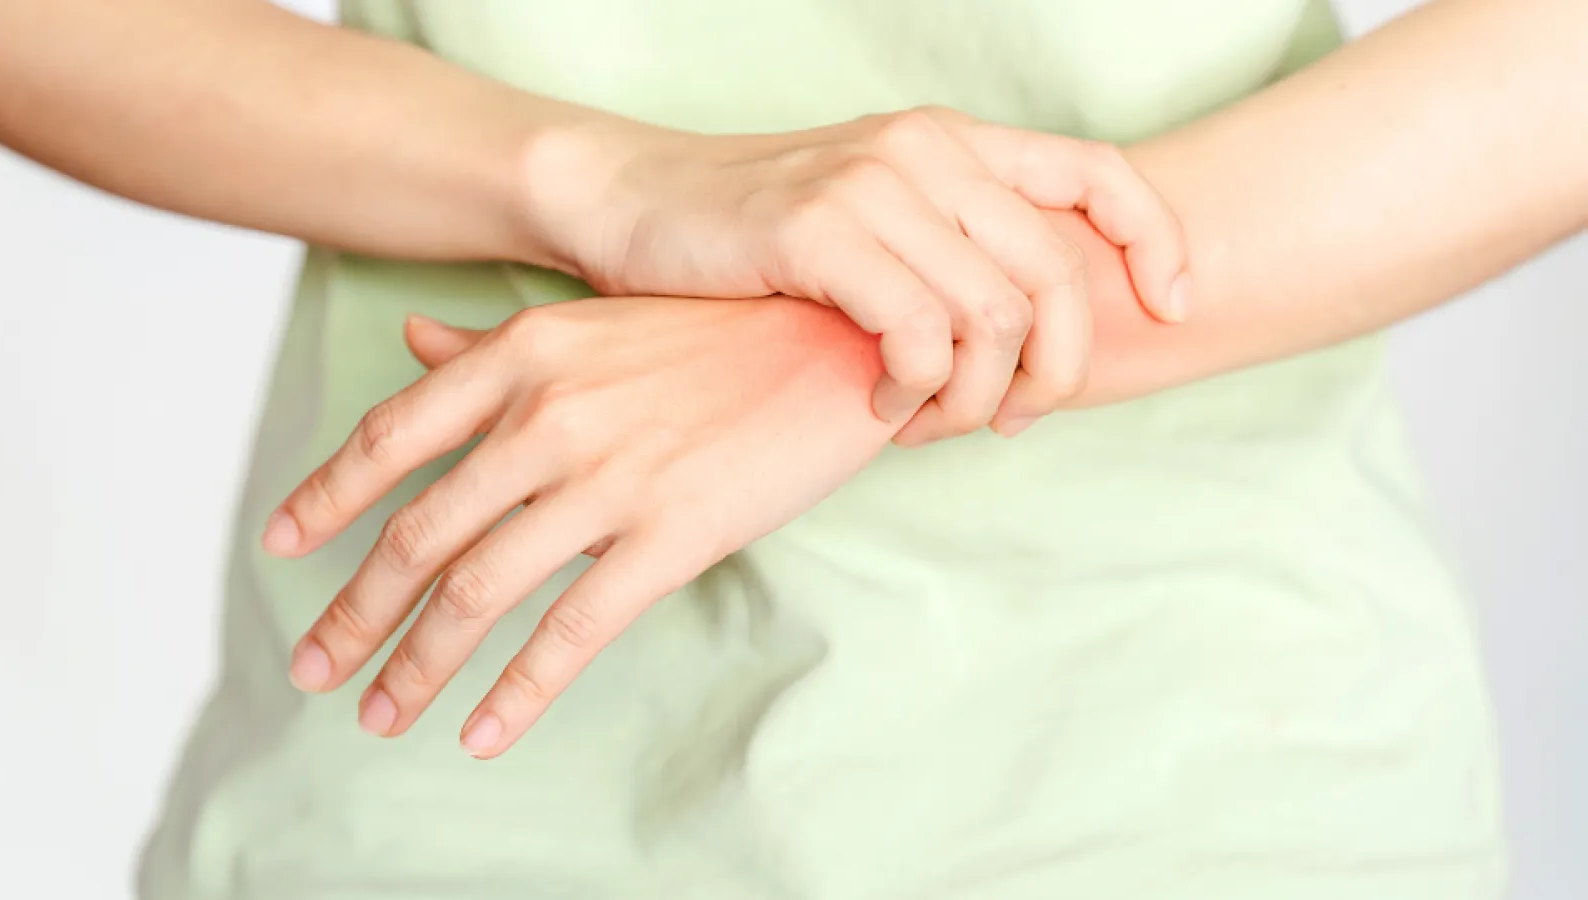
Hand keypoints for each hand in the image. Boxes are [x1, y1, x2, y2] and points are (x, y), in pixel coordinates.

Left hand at [266, 297, 893, 757]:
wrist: (846, 333)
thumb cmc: (724, 324)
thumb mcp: (598, 321)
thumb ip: (498, 345)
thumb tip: (415, 344)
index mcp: (523, 355)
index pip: (390, 437)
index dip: (325, 497)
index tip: (279, 546)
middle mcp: (547, 415)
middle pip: (417, 535)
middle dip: (354, 614)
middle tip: (313, 667)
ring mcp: (607, 478)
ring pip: (477, 593)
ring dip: (415, 667)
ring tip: (381, 715)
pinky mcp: (671, 536)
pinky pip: (572, 632)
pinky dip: (517, 692)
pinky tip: (480, 732)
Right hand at [525, 106, 1189, 442]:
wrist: (634, 200)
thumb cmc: (758, 239)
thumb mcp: (876, 229)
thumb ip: (955, 260)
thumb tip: (1036, 351)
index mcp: (954, 143)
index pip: (1100, 174)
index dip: (1156, 244)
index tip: (1169, 311)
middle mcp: (927, 150)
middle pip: (1058, 274)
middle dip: (1057, 372)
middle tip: (1008, 420)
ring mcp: (874, 184)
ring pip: (997, 317)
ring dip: (976, 397)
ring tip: (926, 420)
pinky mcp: (820, 228)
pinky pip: (920, 332)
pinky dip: (914, 391)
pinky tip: (879, 406)